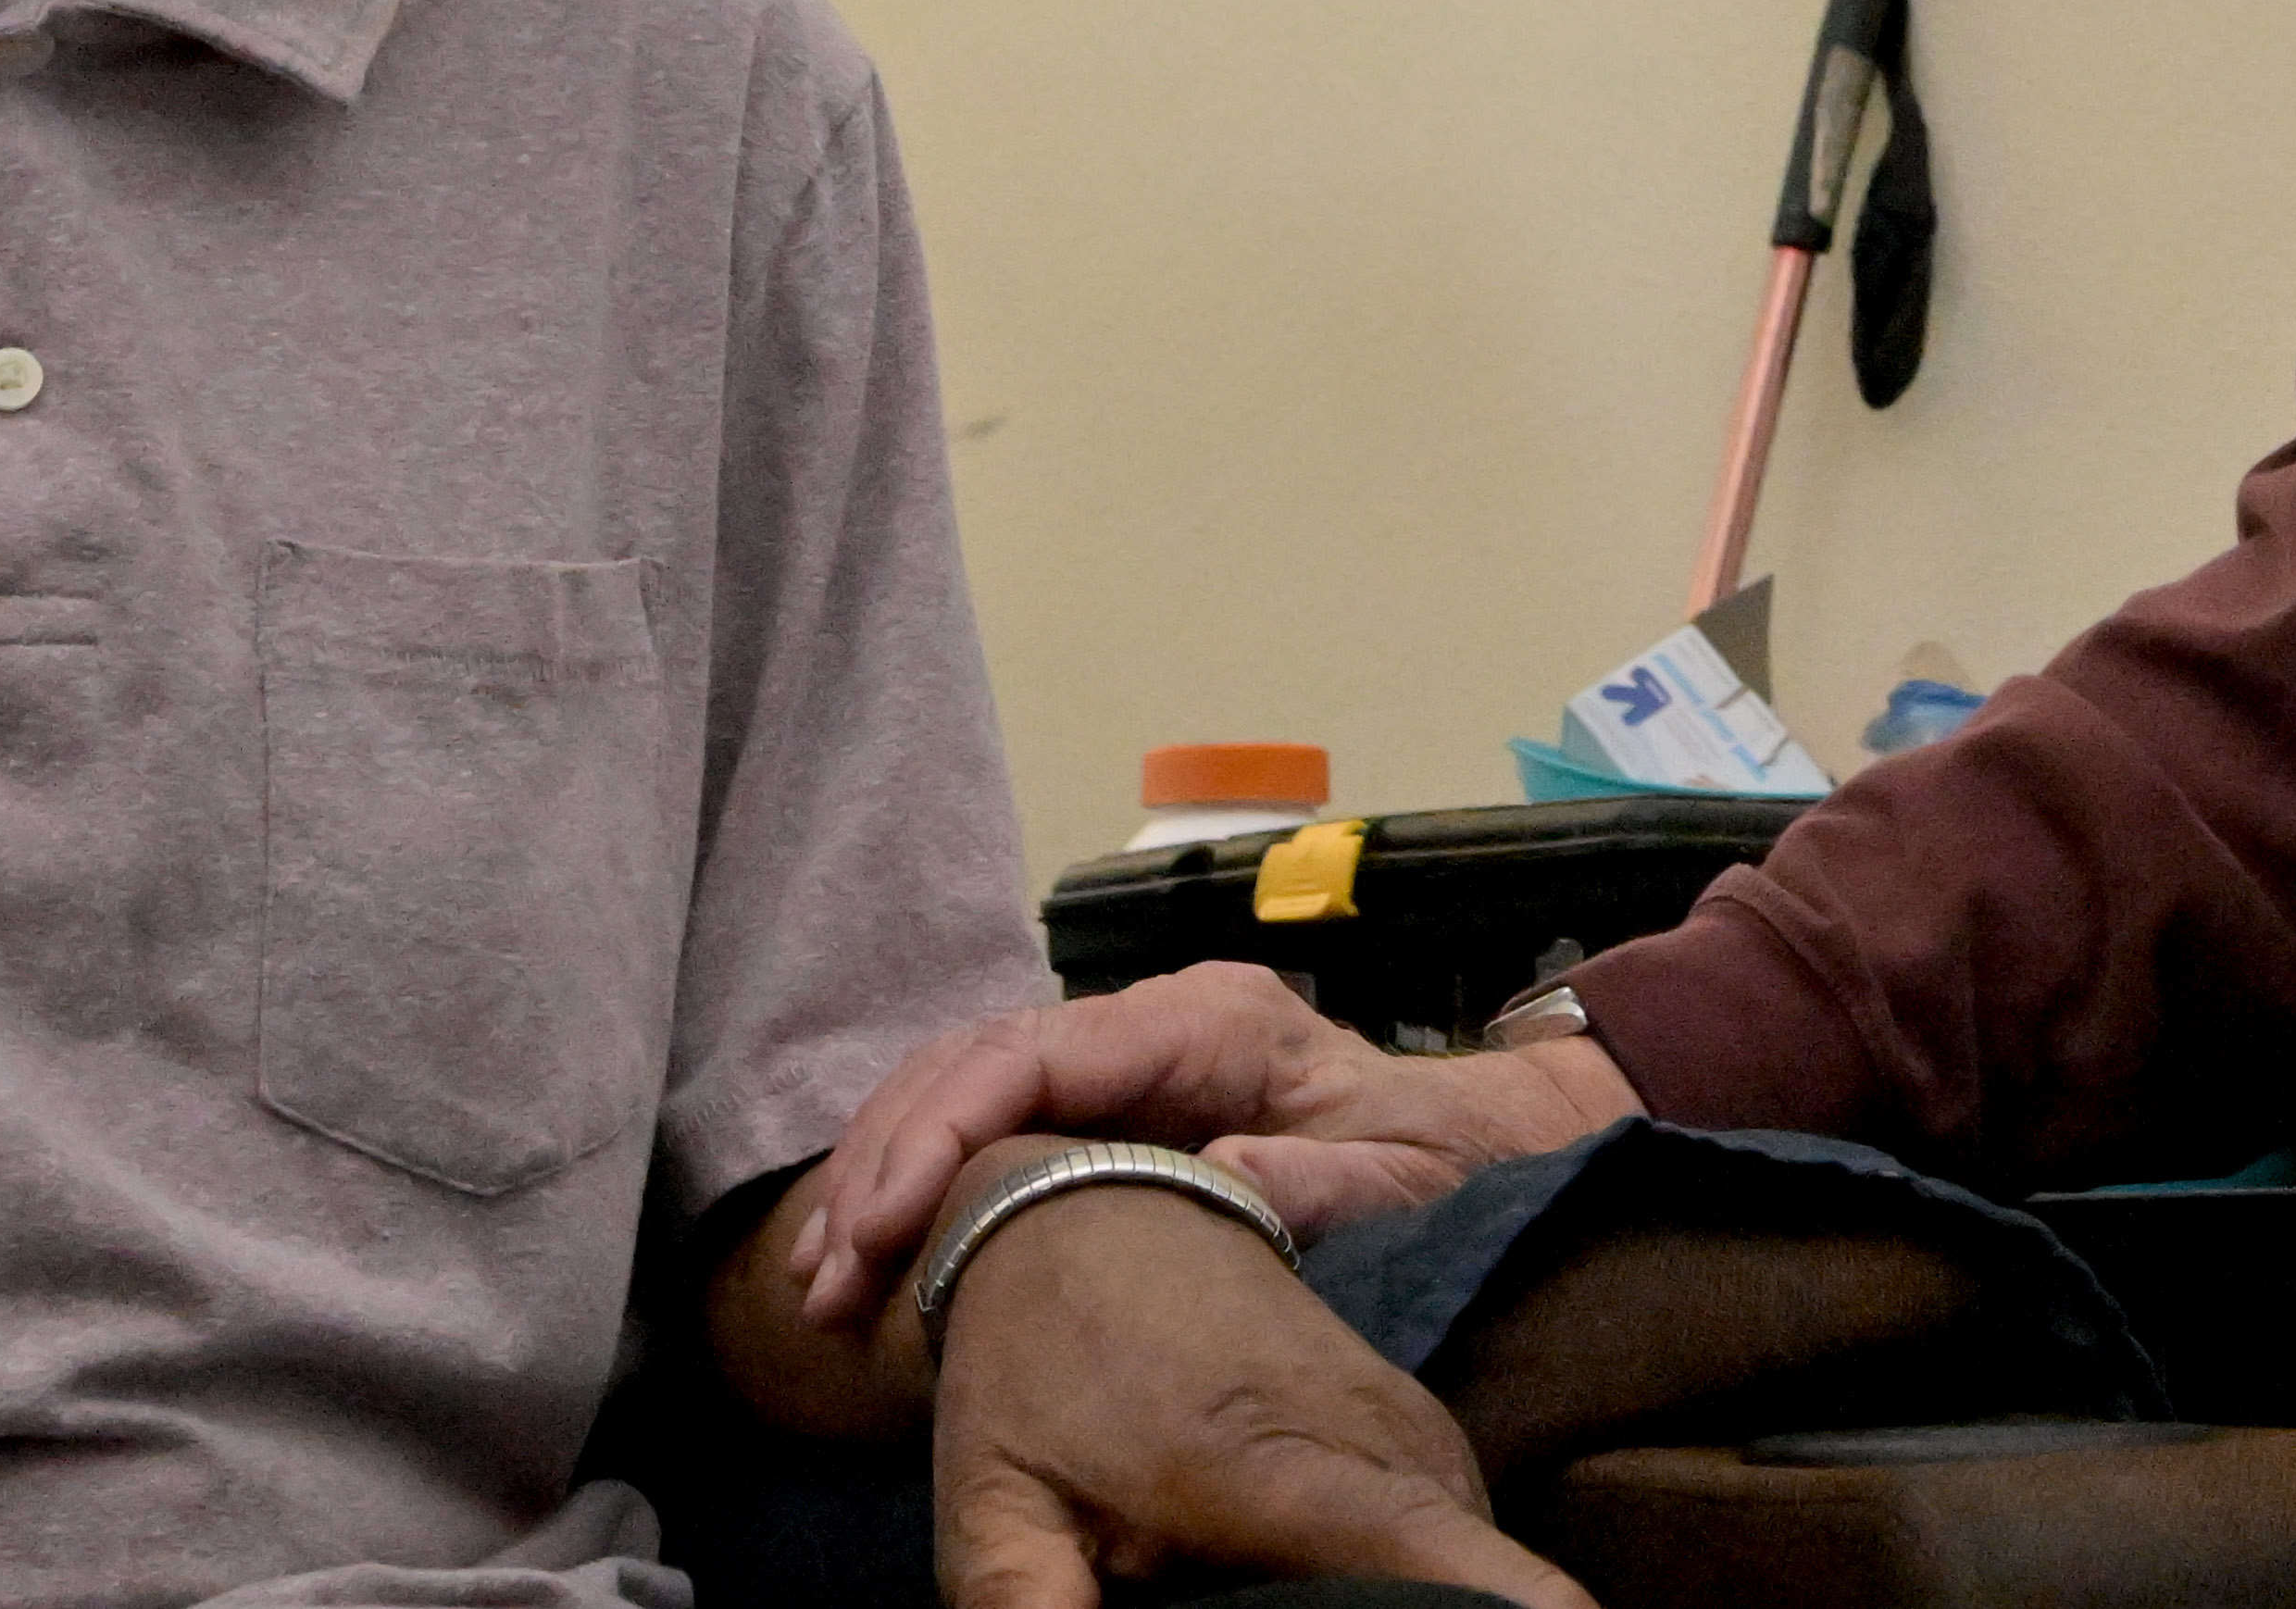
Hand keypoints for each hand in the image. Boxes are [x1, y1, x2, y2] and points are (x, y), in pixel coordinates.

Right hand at [788, 960, 1639, 1330]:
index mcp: (1212, 1021)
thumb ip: (1320, 1178)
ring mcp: (1125, 1051)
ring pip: (965, 1082)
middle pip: (979, 1057)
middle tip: (825, 1271)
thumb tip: (1218, 1174)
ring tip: (822, 1275)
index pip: (1043, 1047)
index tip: (885, 1216)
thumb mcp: (1405, 1178)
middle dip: (889, 1157)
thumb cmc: (1442, 1154)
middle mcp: (1153, 1019)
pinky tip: (872, 1249)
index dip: (950, 1125)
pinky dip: (921, 1177)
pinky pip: (991, 1117)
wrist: (1474, 1137)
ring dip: (884, 1169)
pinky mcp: (1109, 1096)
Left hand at [926, 1182, 1595, 1608]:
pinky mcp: (1430, 1434)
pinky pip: (1460, 1543)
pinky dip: (1425, 1587)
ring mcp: (1424, 1434)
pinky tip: (1343, 1602)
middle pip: (1471, 1599)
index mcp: (1287, 1473)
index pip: (1457, 1572)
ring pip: (1470, 1577)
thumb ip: (1027, 1607)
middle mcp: (1390, 1449)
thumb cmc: (1041, 1359)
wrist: (1096, 1205)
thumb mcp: (997, 1503)